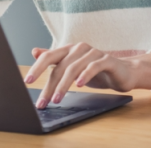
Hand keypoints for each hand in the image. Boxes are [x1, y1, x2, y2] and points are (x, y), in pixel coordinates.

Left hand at [23, 43, 150, 108]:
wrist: (123, 72)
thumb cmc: (96, 71)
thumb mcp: (72, 67)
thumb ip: (55, 60)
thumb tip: (34, 52)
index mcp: (69, 49)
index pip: (49, 57)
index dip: (37, 68)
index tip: (27, 82)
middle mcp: (79, 48)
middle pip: (60, 66)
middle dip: (50, 85)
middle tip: (43, 101)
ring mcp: (93, 53)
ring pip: (74, 68)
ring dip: (63, 85)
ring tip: (57, 99)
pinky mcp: (106, 60)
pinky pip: (93, 66)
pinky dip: (85, 75)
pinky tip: (79, 85)